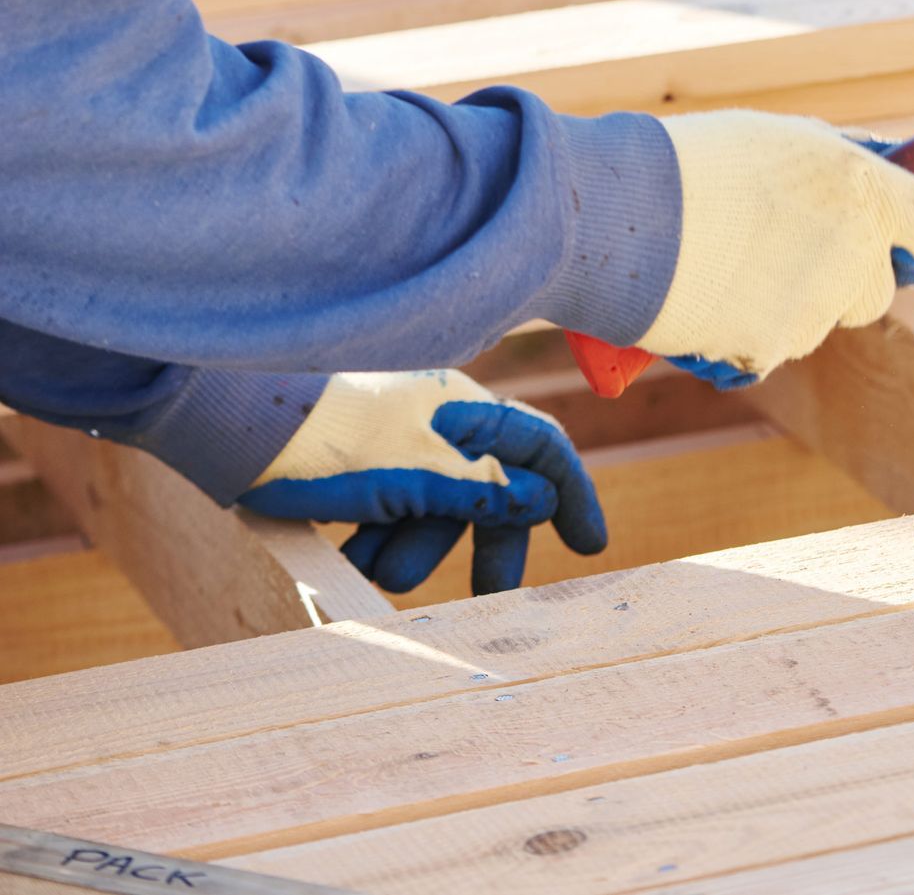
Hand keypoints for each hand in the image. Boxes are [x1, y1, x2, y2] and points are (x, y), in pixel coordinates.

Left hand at [237, 371, 606, 595]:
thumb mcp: (415, 478)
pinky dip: (383, 537)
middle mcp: (438, 422)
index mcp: (463, 409)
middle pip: (489, 489)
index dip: (571, 495)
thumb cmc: (328, 443)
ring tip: (373, 572)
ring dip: (416, 547)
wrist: (228, 423)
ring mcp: (398, 442)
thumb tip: (544, 501)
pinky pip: (394, 508)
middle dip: (482, 545)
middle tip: (485, 600)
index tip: (589, 546)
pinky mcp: (360, 465)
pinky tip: (350, 559)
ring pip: (435, 507)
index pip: (541, 446)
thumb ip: (484, 493)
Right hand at [638, 111, 913, 387]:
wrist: (609, 213)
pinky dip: (742, 335)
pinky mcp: (769, 350)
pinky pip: (769, 352)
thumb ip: (838, 162)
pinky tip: (699, 298)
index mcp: (862, 188)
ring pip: (819, 321)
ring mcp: (813, 306)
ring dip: (785, 305)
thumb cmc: (687, 164)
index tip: (905, 253)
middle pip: (875, 291)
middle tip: (782, 253)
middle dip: (842, 281)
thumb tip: (883, 168)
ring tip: (721, 264)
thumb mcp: (777, 139)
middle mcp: (852, 250)